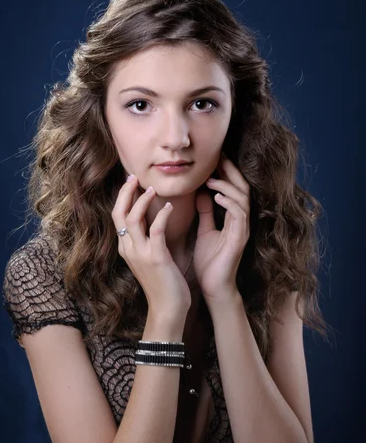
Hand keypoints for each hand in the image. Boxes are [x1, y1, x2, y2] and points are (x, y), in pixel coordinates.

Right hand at [111, 175, 191, 313]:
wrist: (167, 309)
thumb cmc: (163, 285)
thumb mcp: (150, 260)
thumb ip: (147, 242)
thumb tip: (152, 223)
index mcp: (126, 248)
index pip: (117, 217)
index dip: (123, 198)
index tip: (132, 183)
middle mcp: (128, 249)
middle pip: (118, 213)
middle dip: (125, 193)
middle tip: (134, 176)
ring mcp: (140, 253)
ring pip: (132, 219)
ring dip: (141, 200)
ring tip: (152, 188)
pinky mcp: (156, 257)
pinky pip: (156, 230)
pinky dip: (161, 215)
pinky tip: (170, 206)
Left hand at [193, 153, 250, 301]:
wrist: (213, 287)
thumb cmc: (210, 262)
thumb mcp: (205, 231)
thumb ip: (206, 213)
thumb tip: (201, 193)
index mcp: (233, 217)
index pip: (233, 187)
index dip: (225, 171)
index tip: (213, 156)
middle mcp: (241, 220)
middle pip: (242, 187)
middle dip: (230, 170)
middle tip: (217, 155)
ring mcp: (242, 229)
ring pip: (242, 198)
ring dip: (227, 185)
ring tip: (211, 177)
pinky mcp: (240, 239)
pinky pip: (239, 215)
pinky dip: (228, 203)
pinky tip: (215, 196)